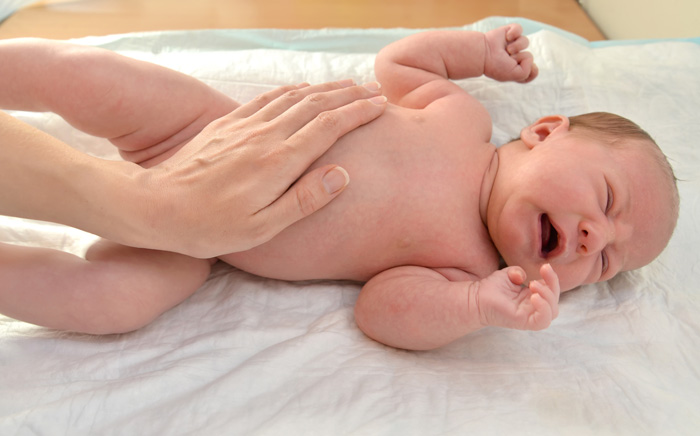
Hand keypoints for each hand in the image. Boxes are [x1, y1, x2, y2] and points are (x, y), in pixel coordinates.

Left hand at [130, 80, 386, 257]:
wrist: (156, 205)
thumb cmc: (210, 226)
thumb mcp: (262, 227)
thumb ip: (304, 200)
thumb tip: (341, 174)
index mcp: (278, 162)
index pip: (329, 126)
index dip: (358, 112)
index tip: (380, 105)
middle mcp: (264, 136)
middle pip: (315, 105)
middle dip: (348, 95)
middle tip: (373, 91)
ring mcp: (244, 126)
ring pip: (293, 97)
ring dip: (323, 89)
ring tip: (346, 86)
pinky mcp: (227, 124)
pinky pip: (267, 98)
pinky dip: (291, 90)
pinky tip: (300, 89)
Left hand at [476, 264, 559, 329]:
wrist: (476, 297)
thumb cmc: (491, 287)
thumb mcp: (508, 274)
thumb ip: (518, 272)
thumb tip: (524, 277)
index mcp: (532, 297)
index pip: (551, 291)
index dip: (552, 278)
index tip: (545, 266)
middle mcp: (532, 308)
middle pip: (554, 301)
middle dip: (552, 285)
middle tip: (541, 272)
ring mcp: (529, 317)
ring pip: (552, 312)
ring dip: (548, 296)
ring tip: (533, 285)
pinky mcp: (523, 323)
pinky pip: (542, 321)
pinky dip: (543, 308)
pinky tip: (534, 297)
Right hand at [483, 24, 537, 82]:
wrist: (483, 55)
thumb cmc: (497, 66)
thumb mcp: (517, 75)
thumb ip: (529, 72)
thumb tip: (529, 57)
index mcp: (516, 70)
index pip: (533, 71)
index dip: (530, 71)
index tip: (519, 70)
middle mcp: (514, 57)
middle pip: (529, 57)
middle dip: (519, 58)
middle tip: (506, 60)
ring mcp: (511, 44)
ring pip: (525, 42)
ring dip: (517, 46)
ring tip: (507, 49)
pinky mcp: (508, 32)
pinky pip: (519, 28)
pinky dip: (514, 32)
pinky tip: (507, 37)